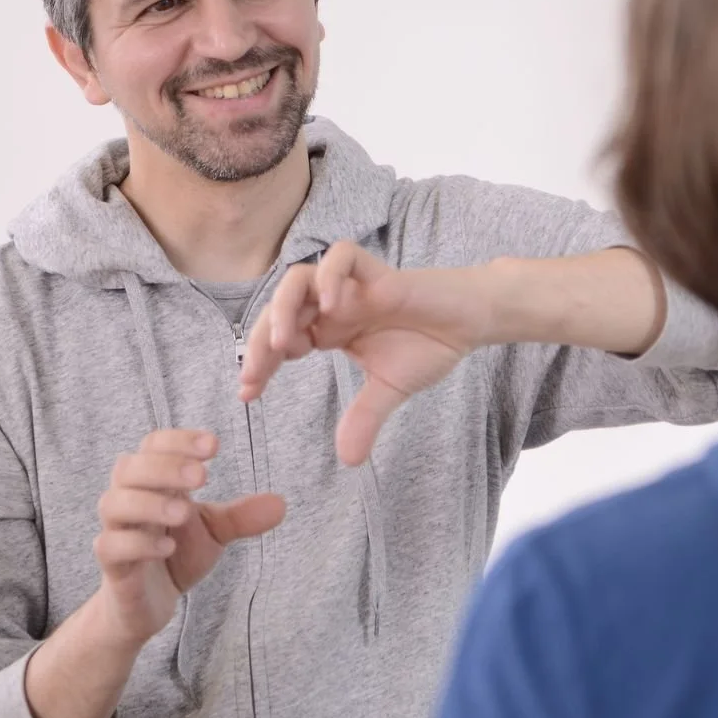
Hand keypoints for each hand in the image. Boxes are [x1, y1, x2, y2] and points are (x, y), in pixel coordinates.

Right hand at [92, 428, 285, 647]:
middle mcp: (130, 501)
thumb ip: (240, 517)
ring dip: (149, 503)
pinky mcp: (112, 566)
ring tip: (184, 512)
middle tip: (202, 476)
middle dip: (164, 467)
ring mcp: (117, 532)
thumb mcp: (213, 533)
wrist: (147, 605)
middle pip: (128, 468)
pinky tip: (168, 547)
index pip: (153, 446)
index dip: (179, 441)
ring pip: (113, 503)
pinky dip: (137, 543)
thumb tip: (281, 504)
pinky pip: (110, 546)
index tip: (213, 445)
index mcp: (153, 484)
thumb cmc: (175, 554)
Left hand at [238, 241, 493, 465]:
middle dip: (261, 340)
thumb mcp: (390, 390)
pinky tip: (329, 307)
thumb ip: (365, 418)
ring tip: (285, 343)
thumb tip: (348, 461)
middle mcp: (334, 304)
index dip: (260, 362)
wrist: (469, 322)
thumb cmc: (429, 345)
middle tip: (253, 375)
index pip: (280, 338)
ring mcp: (353, 286)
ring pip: (299, 277)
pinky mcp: (378, 272)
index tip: (248, 394)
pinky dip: (329, 275)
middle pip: (280, 309)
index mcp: (329, 329)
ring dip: (284, 307)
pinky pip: (343, 256)